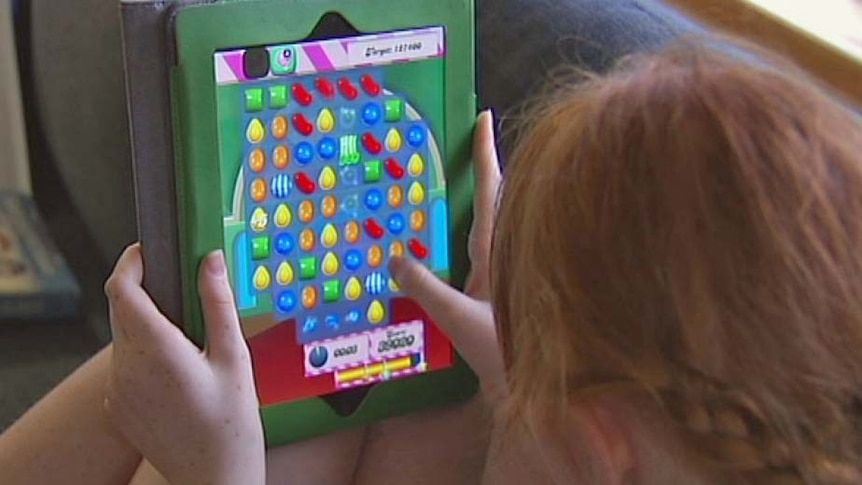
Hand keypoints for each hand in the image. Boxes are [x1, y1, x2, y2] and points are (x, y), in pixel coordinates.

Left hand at [103, 245, 264, 484]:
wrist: (214, 475)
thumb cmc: (231, 422)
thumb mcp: (234, 356)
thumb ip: (218, 303)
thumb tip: (211, 261)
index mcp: (157, 349)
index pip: (123, 289)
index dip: (130, 263)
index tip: (148, 252)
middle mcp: (129, 367)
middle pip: (120, 309)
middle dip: (143, 291)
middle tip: (180, 290)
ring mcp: (119, 388)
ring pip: (122, 336)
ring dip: (145, 324)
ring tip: (187, 338)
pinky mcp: (117, 405)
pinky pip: (124, 364)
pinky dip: (143, 353)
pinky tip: (178, 370)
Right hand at [389, 109, 504, 401]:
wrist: (533, 390)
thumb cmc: (502, 352)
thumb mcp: (457, 318)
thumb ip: (425, 288)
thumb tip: (396, 256)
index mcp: (497, 253)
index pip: (490, 193)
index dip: (485, 155)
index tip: (484, 117)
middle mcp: (505, 255)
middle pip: (497, 200)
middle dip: (486, 168)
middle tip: (474, 136)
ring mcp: (506, 271)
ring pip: (493, 224)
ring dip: (480, 199)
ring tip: (463, 176)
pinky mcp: (503, 290)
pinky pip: (486, 249)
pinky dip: (473, 232)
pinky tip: (457, 238)